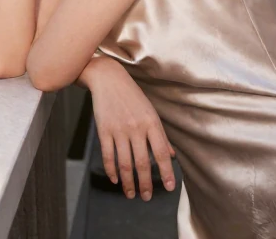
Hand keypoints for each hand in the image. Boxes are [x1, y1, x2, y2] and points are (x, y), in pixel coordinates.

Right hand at [82, 56, 176, 200]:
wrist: (108, 78)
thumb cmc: (132, 95)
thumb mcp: (151, 112)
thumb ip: (161, 135)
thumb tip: (172, 155)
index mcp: (152, 123)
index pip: (162, 153)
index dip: (167, 172)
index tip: (169, 187)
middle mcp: (137, 128)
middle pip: (143, 162)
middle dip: (146, 183)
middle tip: (147, 197)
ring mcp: (119, 130)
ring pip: (125, 163)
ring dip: (129, 182)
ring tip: (131, 194)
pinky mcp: (104, 130)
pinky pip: (108, 155)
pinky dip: (111, 170)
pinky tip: (115, 180)